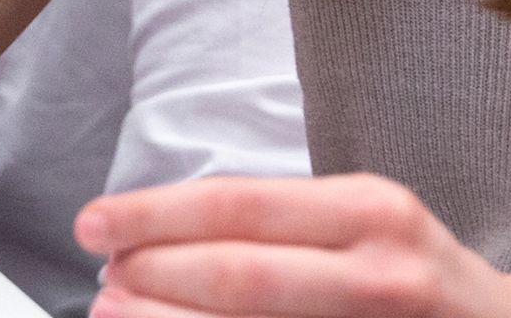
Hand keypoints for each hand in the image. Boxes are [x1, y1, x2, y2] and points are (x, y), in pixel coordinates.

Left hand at [75, 174, 510, 316]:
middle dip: (151, 275)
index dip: (153, 214)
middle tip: (102, 280)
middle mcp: (381, 271)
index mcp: (370, 210)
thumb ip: (280, 222)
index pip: (237, 205)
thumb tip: (158, 231)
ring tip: (117, 315)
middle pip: (236, 274)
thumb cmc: (415, 274)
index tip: (95, 223)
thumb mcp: (365, 222)